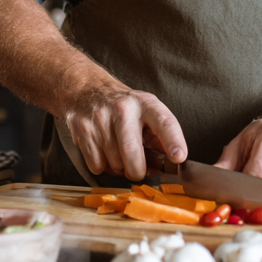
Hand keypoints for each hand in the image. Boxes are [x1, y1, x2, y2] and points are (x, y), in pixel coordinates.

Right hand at [63, 84, 186, 181]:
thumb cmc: (124, 107)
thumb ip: (160, 137)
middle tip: (138, 171)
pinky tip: (104, 152)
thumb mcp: (147, 112)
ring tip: (118, 154)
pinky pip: (97, 166)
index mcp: (146, 104)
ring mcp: (100, 119)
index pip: (164, 122)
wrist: (87, 90)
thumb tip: (171, 164)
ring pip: (114, 163)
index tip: (179, 157)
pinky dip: (103, 167)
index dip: (173, 141)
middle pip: (132, 152)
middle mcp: (123, 109)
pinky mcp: (83, 130)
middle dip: (137, 171)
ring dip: (119, 169)